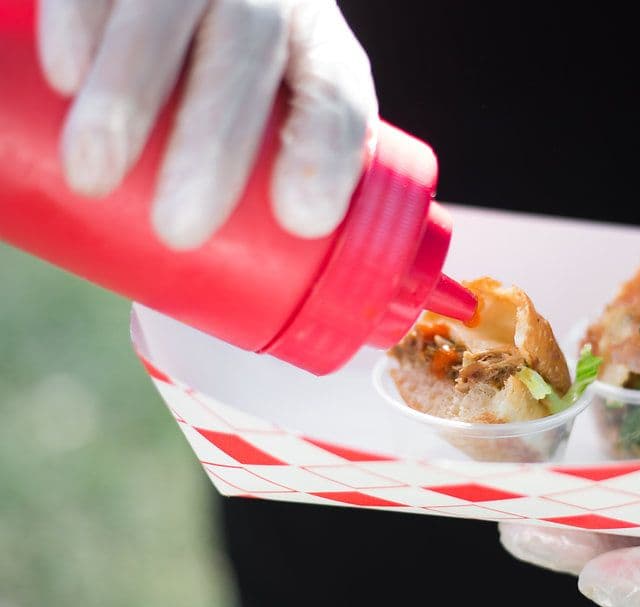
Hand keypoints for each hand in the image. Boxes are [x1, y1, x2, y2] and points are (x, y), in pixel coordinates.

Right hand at [37, 0, 376, 247]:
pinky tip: (63, 74)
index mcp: (316, 43)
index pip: (334, 86)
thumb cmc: (237, 86)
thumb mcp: (278, 119)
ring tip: (96, 175)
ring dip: (130, 91)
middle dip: (215, 136)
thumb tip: (244, 302)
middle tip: (181, 228)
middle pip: (248, 44)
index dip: (325, 147)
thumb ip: (272, 180)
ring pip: (165, 7)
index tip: (303, 219)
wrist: (201, 0)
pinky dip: (77, 23)